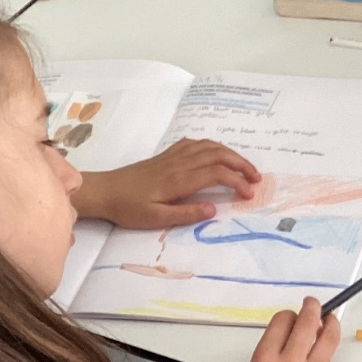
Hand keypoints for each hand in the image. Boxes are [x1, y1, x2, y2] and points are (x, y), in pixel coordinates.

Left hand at [73, 139, 260, 228]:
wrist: (104, 191)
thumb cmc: (128, 208)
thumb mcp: (155, 218)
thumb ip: (185, 214)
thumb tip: (213, 210)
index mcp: (179, 180)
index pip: (217, 173)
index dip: (237, 181)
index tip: (248, 194)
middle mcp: (179, 164)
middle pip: (218, 154)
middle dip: (241, 164)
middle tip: (256, 178)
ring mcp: (173, 156)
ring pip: (209, 146)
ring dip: (230, 153)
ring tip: (243, 167)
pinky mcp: (167, 155)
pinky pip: (194, 143)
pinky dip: (212, 146)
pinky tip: (216, 154)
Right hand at [235, 297, 339, 361]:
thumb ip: (269, 350)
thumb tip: (288, 332)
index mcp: (264, 359)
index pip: (283, 321)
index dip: (288, 314)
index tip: (291, 315)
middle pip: (307, 323)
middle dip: (312, 307)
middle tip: (313, 303)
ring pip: (327, 338)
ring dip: (329, 323)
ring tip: (328, 318)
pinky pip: (327, 360)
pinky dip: (324, 350)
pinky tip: (319, 350)